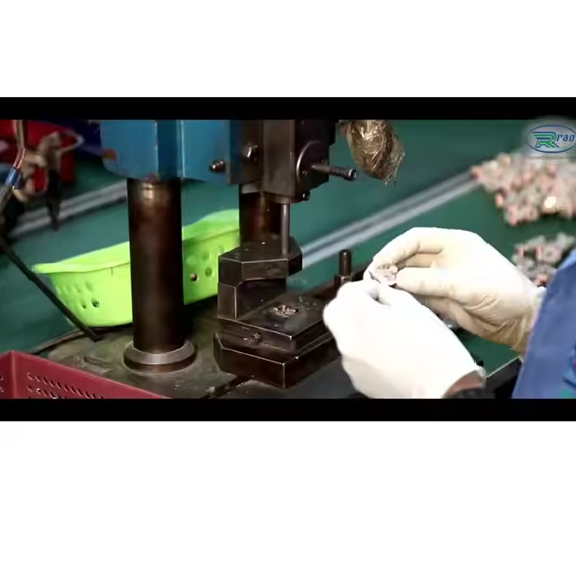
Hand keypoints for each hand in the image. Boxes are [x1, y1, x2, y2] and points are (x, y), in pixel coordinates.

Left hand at [323, 280, 483, 398]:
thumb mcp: (413, 307)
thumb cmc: (433, 348)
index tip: (377, 292)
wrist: (441, 388)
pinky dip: (368, 352)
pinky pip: (357, 358)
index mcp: (357, 315)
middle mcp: (346, 339)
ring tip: (390, 334)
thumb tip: (381, 294)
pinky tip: (391, 354)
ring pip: (347, 337)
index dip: (363, 288)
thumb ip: (389, 295)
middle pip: (338, 313)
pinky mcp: (358, 379)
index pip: (345, 291)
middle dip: (354, 307)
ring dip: (362, 330)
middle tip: (377, 309)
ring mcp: (349, 362)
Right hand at [364, 228, 544, 354]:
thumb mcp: (466, 284)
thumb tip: (399, 279)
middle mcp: (444, 258)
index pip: (416, 239)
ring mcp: (440, 279)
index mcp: (453, 243)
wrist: (519, 322)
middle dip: (390, 265)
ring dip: (394, 282)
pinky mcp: (439, 298)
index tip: (379, 263)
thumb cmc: (500, 292)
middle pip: (409, 256)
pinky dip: (404, 297)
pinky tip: (393, 301)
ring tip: (378, 291)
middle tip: (373, 279)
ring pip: (409, 276)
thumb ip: (432, 281)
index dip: (395, 248)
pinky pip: (416, 294)